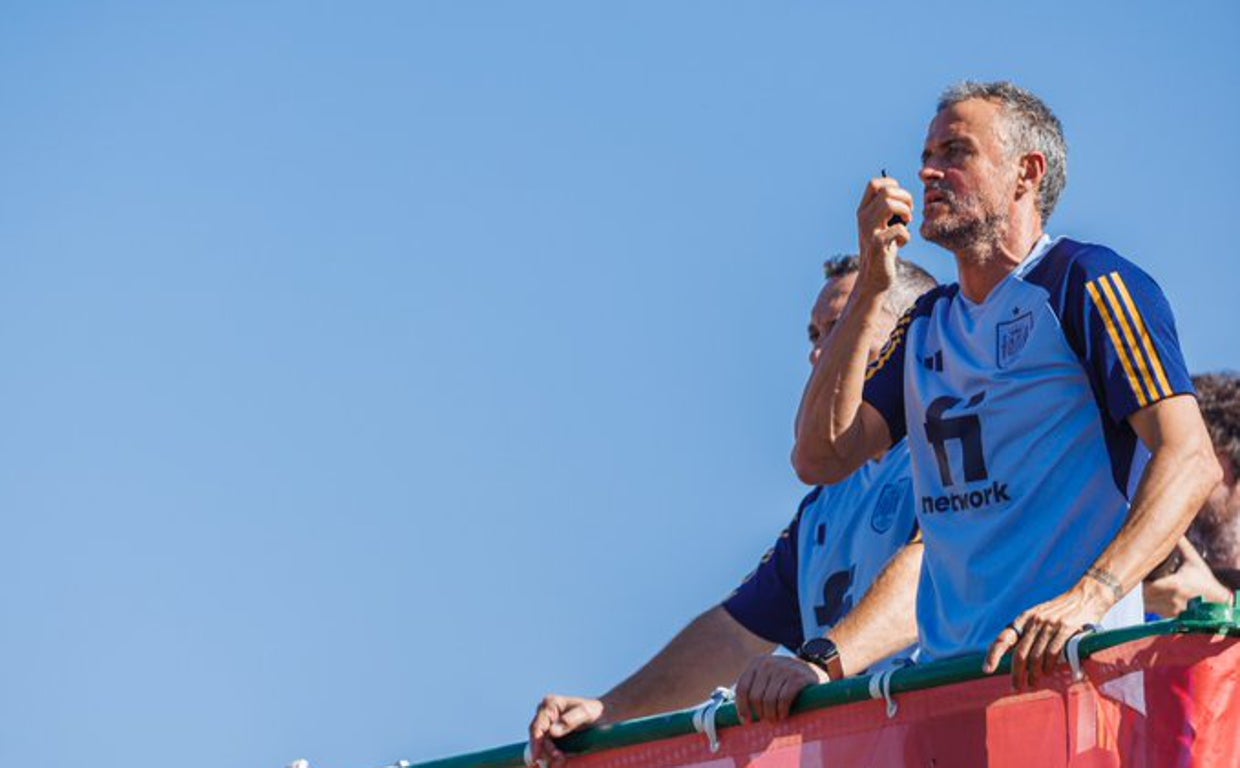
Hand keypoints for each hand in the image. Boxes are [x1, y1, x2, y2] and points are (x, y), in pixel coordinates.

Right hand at [528, 694, 603, 765]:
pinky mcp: (552, 735)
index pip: (538, 725)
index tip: (538, 757)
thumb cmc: (596, 711)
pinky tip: (560, 762)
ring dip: (548, 755)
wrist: (603, 717)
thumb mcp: (586, 713)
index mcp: (551, 704)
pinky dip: (552, 757)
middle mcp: (546, 714)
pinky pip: (548, 748)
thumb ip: (571, 720)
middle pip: (537, 736)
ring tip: (562, 761)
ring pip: (541, 744)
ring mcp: (548, 725)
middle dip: (545, 750)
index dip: (536, 742)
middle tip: (559, 759)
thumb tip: (552, 731)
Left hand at [734, 655, 827, 723]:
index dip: (742, 707)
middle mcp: (768, 663)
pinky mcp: (798, 677)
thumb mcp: (767, 679)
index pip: (742, 688)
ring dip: (772, 715)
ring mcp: (784, 668)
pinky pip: (784, 699)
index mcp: (757, 662)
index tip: (746, 721)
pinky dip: (782, 710)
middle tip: (767, 720)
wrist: (811, 672)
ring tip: (775, 719)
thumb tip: (741, 717)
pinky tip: (784, 715)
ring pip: (769, 700)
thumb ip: (754, 689)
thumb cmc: (784, 681)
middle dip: (760, 713)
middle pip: (755, 696)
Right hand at [855, 177, 914, 293]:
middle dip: (906, 199)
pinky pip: (899, 229)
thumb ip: (886, 210)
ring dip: (906, 213)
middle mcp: (863, 218)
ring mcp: (869, 230)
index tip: (901, 201)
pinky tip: (901, 245)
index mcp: (863, 211)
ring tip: (906, 225)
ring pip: (891, 204)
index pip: (875, 184)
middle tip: (909, 215)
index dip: (893, 186)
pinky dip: (906, 236)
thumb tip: (902, 193)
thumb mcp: (881, 226)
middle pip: (887, 191)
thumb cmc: (883, 250)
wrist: (873, 278)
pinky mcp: (877, 244)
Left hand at [982, 583, 1110, 689]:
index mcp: (1024, 618)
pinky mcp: (1066, 629)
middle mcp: (1034, 621)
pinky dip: (1049, 666)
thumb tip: (1012, 655)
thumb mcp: (1038, 616)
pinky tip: (1048, 673)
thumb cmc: (1060, 611)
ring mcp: (1050, 625)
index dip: (993, 655)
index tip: (987, 670)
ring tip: (1033, 683)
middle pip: (1020, 653)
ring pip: (1036, 656)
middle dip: (1017, 673)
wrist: (1085, 597)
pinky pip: (1053, 653)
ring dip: (1033, 674)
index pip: (1004, 638)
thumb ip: (1027, 633)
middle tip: (1017, 686)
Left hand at [1144, 537, 1231, 616]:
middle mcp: (1171, 600)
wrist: (1218, 602)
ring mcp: (1171, 610)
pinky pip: (1153, 610)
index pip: (1146, 585)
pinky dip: (1148, 602)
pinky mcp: (1171, 616)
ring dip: (1141, 595)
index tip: (1136, 570)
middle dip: (1138, 586)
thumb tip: (1173, 530)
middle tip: (1136, 575)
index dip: (1138, 578)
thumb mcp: (1194, 561)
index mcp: (1174, 585)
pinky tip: (1150, 594)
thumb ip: (1182, 546)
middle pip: (1143, 594)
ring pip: (1146, 603)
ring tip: (1142, 584)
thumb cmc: (1205, 580)